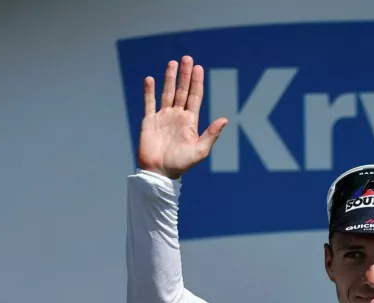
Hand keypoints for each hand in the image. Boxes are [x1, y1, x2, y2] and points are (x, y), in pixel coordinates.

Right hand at [138, 55, 227, 178]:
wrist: (160, 173)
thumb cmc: (181, 165)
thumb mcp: (200, 151)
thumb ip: (211, 134)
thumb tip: (225, 119)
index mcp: (190, 122)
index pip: (195, 97)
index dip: (197, 82)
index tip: (199, 68)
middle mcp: (177, 116)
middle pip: (182, 91)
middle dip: (185, 75)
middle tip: (187, 58)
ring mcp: (163, 117)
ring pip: (167, 93)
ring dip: (170, 78)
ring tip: (173, 63)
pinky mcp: (149, 121)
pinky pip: (149, 103)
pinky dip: (149, 91)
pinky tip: (150, 79)